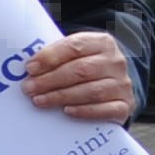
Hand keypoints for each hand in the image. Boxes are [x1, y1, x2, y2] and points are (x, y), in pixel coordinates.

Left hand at [20, 30, 134, 125]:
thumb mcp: (74, 55)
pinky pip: (106, 109)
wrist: (113, 86)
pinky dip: (85, 111)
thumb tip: (29, 68)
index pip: (75, 46)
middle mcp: (115, 62)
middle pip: (81, 70)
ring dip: (61, 96)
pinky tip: (67, 111)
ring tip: (39, 101)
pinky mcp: (125, 105)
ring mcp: (122, 84)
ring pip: (91, 91)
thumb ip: (57, 56)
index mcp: (102, 42)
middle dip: (50, 80)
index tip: (30, 68)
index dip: (50, 57)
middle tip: (29, 88)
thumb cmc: (85, 68)